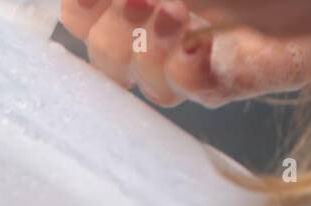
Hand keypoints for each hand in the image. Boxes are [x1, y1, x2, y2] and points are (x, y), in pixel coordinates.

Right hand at [60, 0, 310, 107]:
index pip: (83, 14)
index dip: (80, 11)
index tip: (92, 0)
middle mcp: (165, 25)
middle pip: (103, 53)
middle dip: (116, 31)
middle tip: (143, 3)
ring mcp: (196, 55)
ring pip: (143, 80)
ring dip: (153, 49)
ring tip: (182, 16)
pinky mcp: (230, 78)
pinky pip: (191, 91)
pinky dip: (186, 72)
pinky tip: (200, 46)